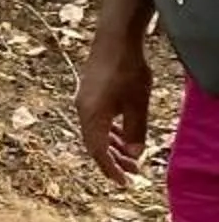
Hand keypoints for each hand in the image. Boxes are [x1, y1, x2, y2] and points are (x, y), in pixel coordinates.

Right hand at [77, 32, 151, 185]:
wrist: (115, 38)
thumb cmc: (128, 70)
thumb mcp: (138, 104)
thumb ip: (135, 131)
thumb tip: (135, 154)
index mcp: (92, 117)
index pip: (98, 152)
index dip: (111, 169)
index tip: (124, 183)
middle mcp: (82, 111)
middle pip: (95, 144)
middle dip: (114, 160)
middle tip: (133, 172)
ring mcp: (83, 101)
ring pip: (96, 132)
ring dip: (113, 145)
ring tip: (131, 155)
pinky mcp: (88, 93)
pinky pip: (96, 120)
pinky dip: (109, 131)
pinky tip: (121, 134)